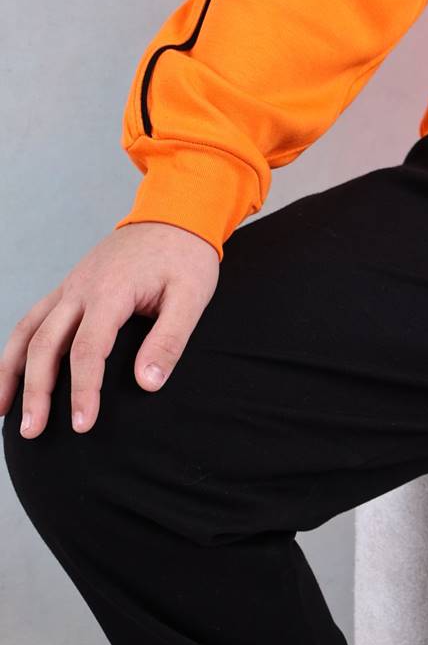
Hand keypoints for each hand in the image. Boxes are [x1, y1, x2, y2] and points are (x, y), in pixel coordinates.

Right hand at [0, 222, 219, 438]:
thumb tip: (148, 384)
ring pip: (28, 330)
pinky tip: (13, 373)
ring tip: (2, 411)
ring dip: (10, 370)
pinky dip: (17, 347)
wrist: (175, 213)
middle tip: (32, 431)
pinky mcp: (69, 287)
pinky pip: (33, 318)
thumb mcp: (192, 296)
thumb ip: (170, 339)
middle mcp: (81, 288)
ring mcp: (71, 286)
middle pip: (45, 344)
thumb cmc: (186, 256)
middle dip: (36, 390)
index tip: (82, 425)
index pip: (87, 349)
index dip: (83, 390)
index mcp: (111, 291)